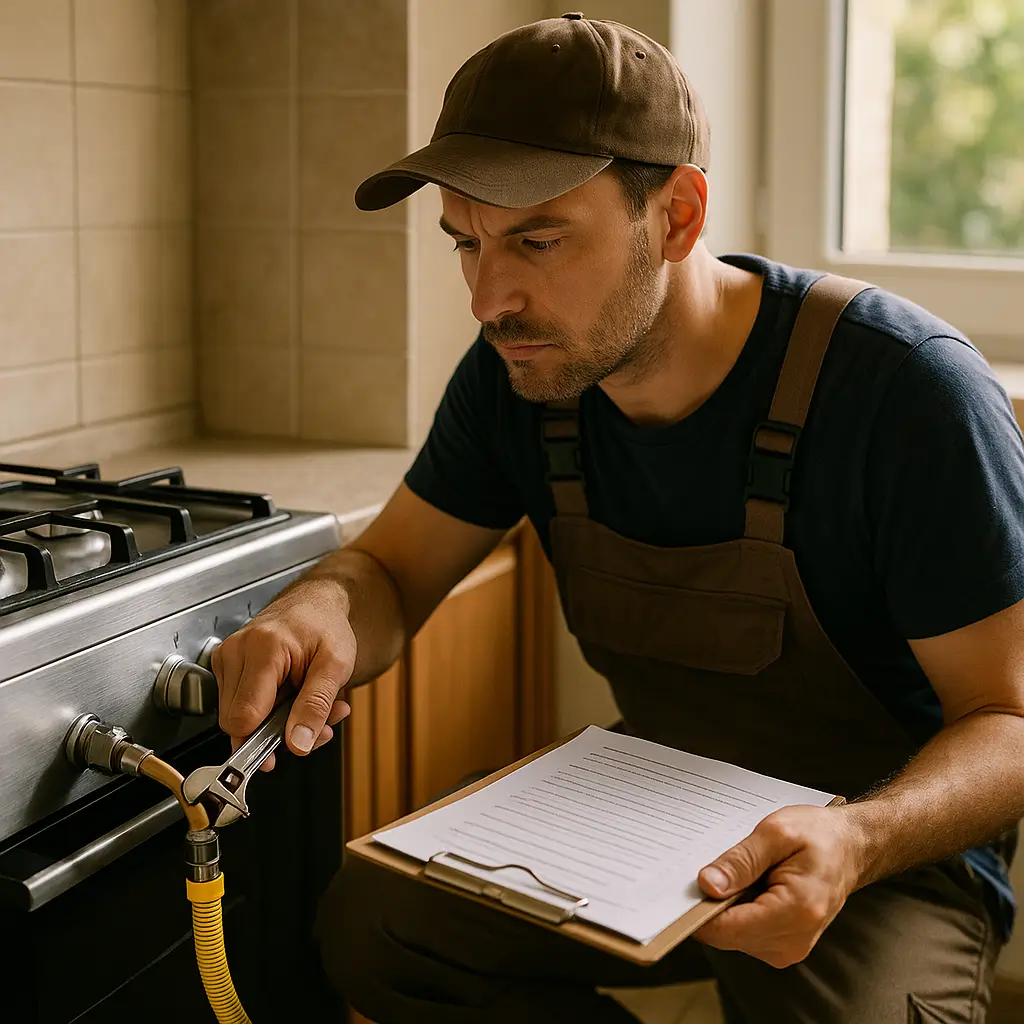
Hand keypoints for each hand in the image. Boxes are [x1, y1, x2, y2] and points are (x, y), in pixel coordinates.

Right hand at [212, 578, 354, 770]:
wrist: (315, 604)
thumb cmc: (325, 626)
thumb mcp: (336, 665)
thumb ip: (316, 706)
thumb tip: (298, 744)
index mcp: (263, 649)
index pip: (243, 717)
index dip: (264, 741)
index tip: (288, 747)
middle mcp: (236, 652)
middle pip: (237, 723)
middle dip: (277, 732)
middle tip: (316, 721)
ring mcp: (226, 658)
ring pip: (237, 718)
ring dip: (276, 723)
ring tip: (307, 704)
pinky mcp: (226, 666)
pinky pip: (238, 705)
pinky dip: (267, 711)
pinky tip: (291, 699)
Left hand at [693, 805, 864, 967]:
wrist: (850, 847)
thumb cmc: (818, 836)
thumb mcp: (776, 833)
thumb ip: (740, 861)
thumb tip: (707, 885)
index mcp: (796, 911)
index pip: (728, 929)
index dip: (699, 909)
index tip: (681, 887)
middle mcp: (793, 940)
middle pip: (726, 934)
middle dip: (713, 903)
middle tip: (714, 867)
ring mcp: (789, 948)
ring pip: (732, 936)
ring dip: (726, 906)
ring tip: (741, 873)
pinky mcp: (783, 945)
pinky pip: (744, 933)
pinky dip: (738, 910)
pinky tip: (748, 885)